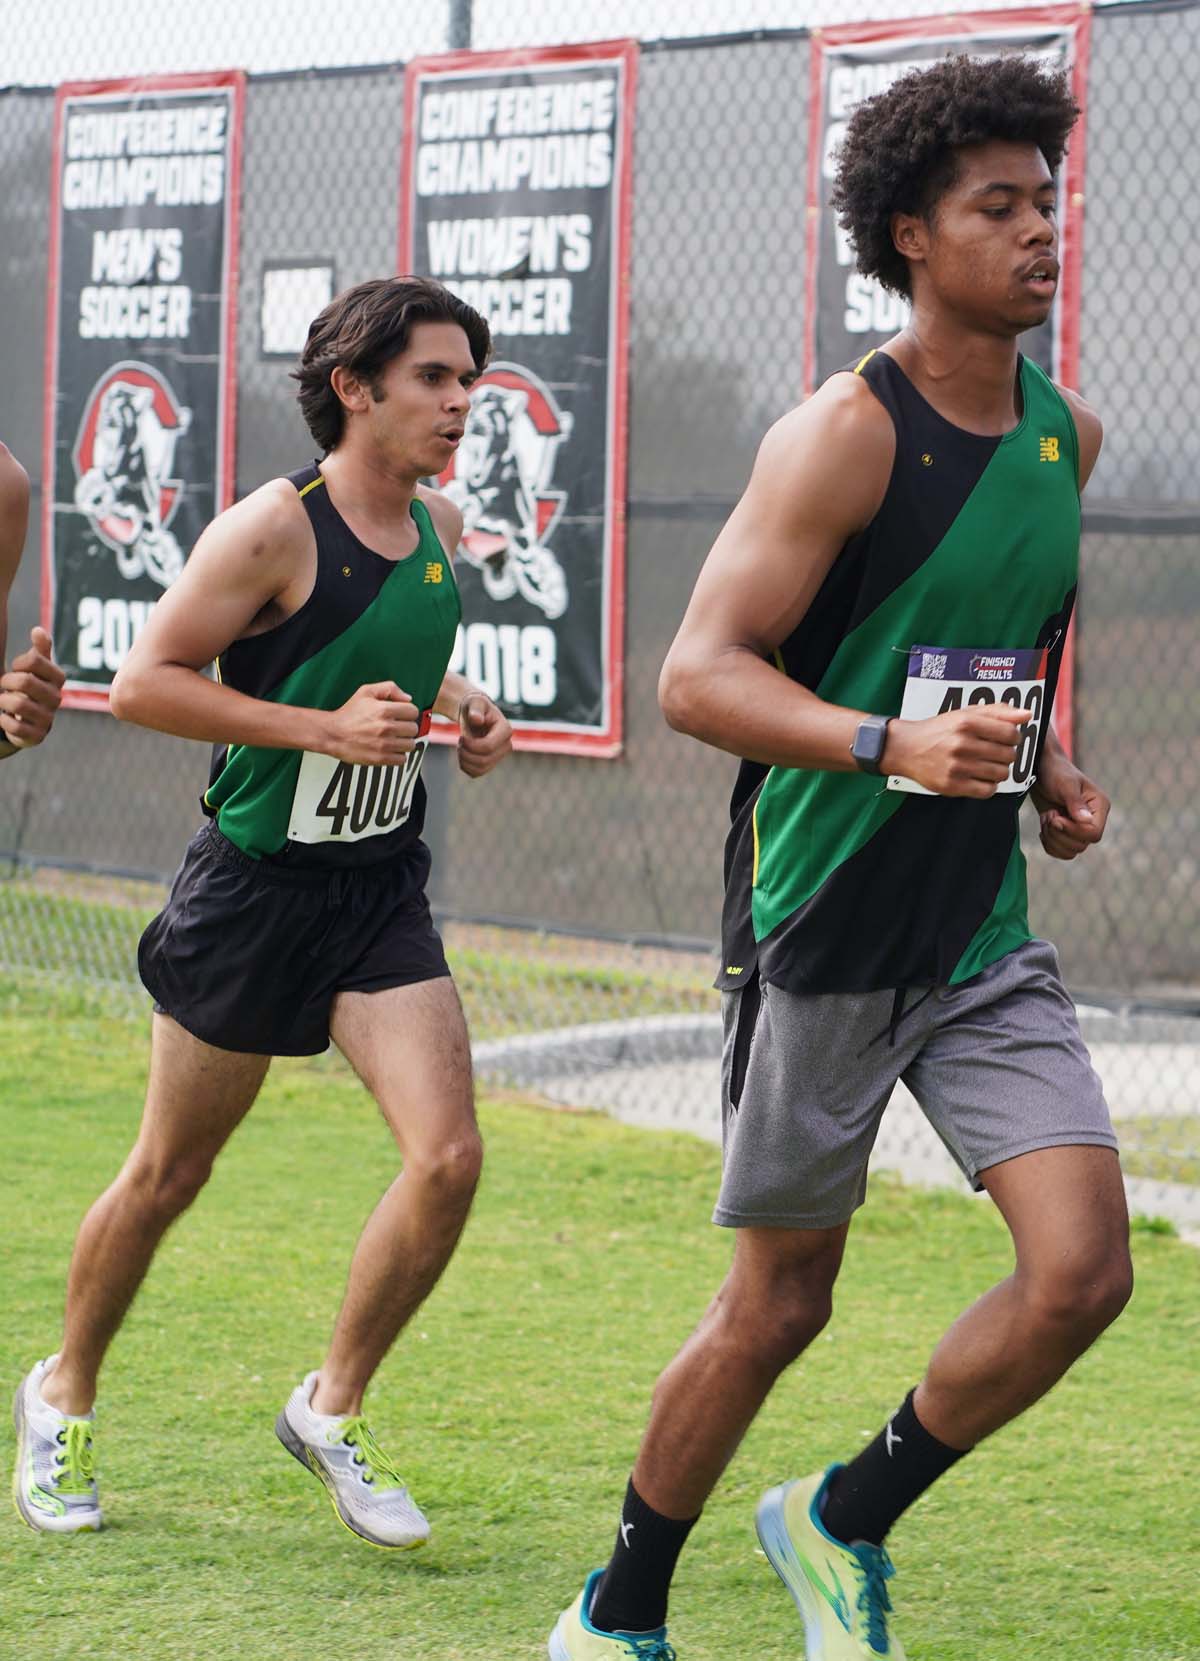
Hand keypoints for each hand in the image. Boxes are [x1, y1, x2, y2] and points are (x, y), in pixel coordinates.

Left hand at [0, 626, 64, 748]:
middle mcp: (56, 698)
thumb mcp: (36, 667)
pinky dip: (3, 720)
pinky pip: (15, 726)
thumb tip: (38, 630)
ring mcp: (48, 718)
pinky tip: (4, 717)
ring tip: (3, 700)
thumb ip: (40, 649)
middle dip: (7, 681)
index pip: (35, 660)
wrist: (30, 718)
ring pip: (18, 704)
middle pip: (25, 681)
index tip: (16, 668)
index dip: (19, 662)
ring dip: (3, 700)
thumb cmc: (31, 687)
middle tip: (5, 684)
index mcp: (58, 678)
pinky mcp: (37, 736)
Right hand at [323, 682, 419, 764]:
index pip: (413, 711)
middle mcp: (386, 727)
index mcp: (384, 709)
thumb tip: (408, 698)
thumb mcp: (366, 691)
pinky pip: (402, 759)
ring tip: (393, 739)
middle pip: (413, 729)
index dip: (407, 712)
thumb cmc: (349, 713)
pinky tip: (389, 749)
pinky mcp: (381, 758)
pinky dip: (398, 756)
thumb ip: (390, 689)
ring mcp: (384, 744)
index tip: (401, 715)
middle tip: (396, 727)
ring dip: (403, 742)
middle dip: (406, 727)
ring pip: (410, 745)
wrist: (332, 734)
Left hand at [457, 693, 511, 777]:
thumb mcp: (474, 702)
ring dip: (464, 760)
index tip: (462, 737)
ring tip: (460, 748)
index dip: (471, 745)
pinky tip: (463, 755)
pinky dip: (465, 766)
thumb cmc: (475, 707)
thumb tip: (477, 719)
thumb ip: (475, 709)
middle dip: (466, 753)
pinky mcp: (491, 763)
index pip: (488, 747)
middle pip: (484, 760)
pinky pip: (476, 773)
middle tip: (460, 741)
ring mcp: (500, 756)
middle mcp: (506, 745)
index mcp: (505, 730)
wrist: (475, 715)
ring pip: (480, 769)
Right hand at [883, 704, 1030, 797]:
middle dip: (1006, 754)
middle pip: (1009, 755)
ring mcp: (956, 767)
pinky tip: (979, 777)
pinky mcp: (951, 786)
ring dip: (999, 770)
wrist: (905, 748)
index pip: (1011, 734)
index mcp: (967, 723)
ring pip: (1001, 774)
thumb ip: (997, 712)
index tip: (1006, 739)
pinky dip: (989, 785)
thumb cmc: (938, 730)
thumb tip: (1026, 715)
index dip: (1014, 738)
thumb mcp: (964, 714)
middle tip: (993, 752)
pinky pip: (987, 790)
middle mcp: (962, 744)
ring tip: (987, 765)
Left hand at [1032, 761, 1109, 859]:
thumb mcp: (1065, 784)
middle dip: (1060, 834)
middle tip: (1050, 815)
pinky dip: (1049, 844)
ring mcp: (1079, 828)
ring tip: (1047, 819)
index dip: (1073, 831)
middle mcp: (1093, 820)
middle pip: (1081, 845)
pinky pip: (1061, 852)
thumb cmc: (1056, 772)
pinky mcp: (1066, 833)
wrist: (1041, 771)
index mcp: (1099, 807)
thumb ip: (1075, 803)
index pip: (1093, 833)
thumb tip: (1085, 821)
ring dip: (1053, 839)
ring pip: (1071, 851)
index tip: (1056, 818)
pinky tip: (1044, 827)